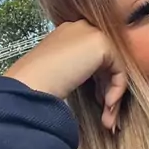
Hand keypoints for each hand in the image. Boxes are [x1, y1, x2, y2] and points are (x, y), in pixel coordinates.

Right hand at [4, 21, 126, 130]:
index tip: (98, 103)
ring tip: (107, 120)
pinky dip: (116, 90)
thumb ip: (81, 72)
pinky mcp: (101, 44)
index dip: (99, 82)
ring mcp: (91, 33)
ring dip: (113, 97)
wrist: (29, 84)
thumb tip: (104, 88)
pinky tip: (107, 106)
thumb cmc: (38, 84)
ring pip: (113, 68)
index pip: (94, 57)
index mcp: (69, 33)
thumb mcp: (63, 73)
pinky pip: (118, 70)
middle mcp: (81, 28)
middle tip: (106, 116)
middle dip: (108, 91)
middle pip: (106, 62)